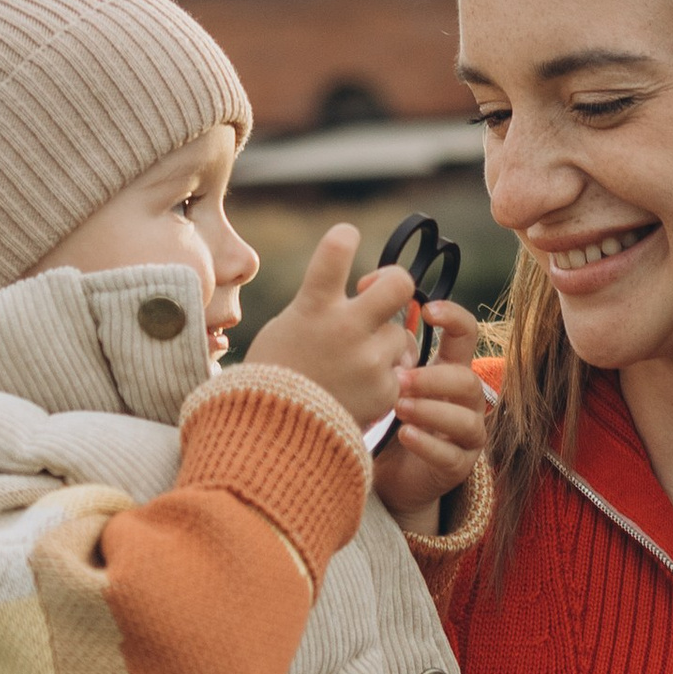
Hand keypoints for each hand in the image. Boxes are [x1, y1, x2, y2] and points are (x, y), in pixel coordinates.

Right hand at [246, 223, 419, 440]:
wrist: (273, 438)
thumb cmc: (277, 375)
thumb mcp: (289, 328)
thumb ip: (324, 306)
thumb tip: (367, 290)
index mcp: (313, 308)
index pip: (335, 252)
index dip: (344, 237)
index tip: (347, 235)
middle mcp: (345, 329)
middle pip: (399, 284)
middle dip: (394, 282)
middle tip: (381, 291)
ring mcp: (368, 361)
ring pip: (398, 333)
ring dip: (383, 343)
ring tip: (354, 363)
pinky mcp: (385, 390)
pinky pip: (398, 370)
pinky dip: (383, 377)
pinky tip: (357, 389)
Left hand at [371, 297, 490, 529]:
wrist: (386, 474)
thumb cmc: (382, 416)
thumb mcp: (382, 377)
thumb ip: (379, 344)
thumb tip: (360, 292)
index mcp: (448, 369)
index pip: (465, 334)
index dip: (453, 317)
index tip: (426, 309)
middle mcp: (465, 400)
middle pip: (467, 378)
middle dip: (434, 377)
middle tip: (399, 378)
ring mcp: (465, 434)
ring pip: (464, 418)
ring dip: (431, 410)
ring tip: (399, 407)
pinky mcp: (457, 466)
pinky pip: (451, 455)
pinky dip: (428, 443)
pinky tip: (405, 435)